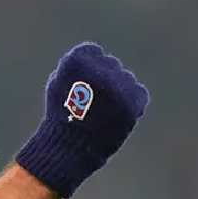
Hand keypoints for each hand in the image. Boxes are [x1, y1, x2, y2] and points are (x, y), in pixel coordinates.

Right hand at [15, 42, 149, 197]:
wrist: (71, 147)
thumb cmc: (61, 115)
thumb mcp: (58, 84)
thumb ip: (76, 67)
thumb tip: (96, 57)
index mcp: (78, 60)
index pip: (92, 51)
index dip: (88, 69)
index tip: (83, 85)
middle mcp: (100, 67)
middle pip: (110, 64)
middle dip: (104, 80)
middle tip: (95, 101)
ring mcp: (119, 83)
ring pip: (125, 79)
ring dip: (119, 91)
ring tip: (105, 111)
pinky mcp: (133, 99)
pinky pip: (139, 92)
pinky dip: (132, 101)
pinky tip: (119, 113)